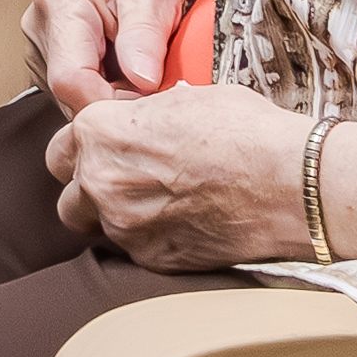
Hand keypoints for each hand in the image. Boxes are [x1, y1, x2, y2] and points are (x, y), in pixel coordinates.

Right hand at [30, 0, 189, 115]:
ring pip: (69, 96)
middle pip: (68, 92)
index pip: (71, 80)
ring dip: (107, 95)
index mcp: (61, 1)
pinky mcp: (47, 55)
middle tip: (149, 82)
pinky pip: (71, 90)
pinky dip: (101, 89)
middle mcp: (39, 22)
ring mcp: (39, 41)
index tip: (147, 97)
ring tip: (136, 69)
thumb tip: (142, 79)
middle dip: (112, 99)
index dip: (111, 101)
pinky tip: (120, 69)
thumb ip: (145, 35)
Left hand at [45, 82, 315, 270]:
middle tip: (124, 172)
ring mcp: (125, 226)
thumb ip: (141, 115)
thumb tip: (134, 122)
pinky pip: (132, 248)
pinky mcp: (153, 259)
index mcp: (100, 133)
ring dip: (111, 212)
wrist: (291, 185)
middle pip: (68, 186)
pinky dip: (147, 236)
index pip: (65, 140)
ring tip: (152, 199)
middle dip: (88, 179)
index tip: (112, 141)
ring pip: (94, 223)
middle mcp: (101, 182)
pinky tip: (179, 221)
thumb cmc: (246, 133)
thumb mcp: (184, 98)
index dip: (90, 139)